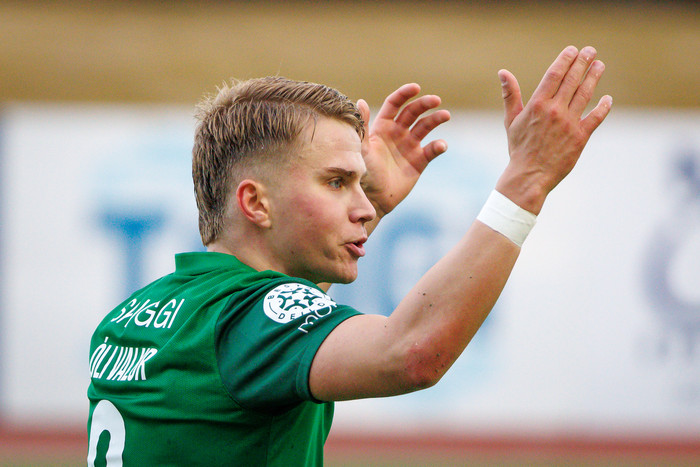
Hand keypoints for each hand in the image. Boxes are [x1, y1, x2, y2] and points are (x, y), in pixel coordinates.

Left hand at [358, 84, 450, 220]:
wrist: (373, 199)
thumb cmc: (364, 174)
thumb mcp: (361, 149)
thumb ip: (363, 127)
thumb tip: (360, 102)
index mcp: (383, 127)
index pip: (395, 105)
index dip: (404, 94)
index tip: (415, 88)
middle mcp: (398, 133)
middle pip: (413, 112)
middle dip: (424, 104)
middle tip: (435, 100)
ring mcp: (410, 146)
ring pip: (425, 127)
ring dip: (436, 119)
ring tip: (445, 115)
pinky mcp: (419, 161)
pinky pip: (431, 150)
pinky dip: (438, 146)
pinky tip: (440, 145)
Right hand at [495, 46, 612, 214]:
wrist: (529, 175)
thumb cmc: (519, 148)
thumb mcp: (510, 120)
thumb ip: (510, 95)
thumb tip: (503, 72)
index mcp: (537, 105)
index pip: (555, 74)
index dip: (565, 60)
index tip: (573, 50)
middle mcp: (555, 111)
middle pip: (572, 80)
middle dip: (583, 62)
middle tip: (590, 51)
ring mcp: (569, 123)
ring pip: (585, 94)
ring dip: (594, 77)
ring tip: (599, 65)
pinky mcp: (580, 137)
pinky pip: (596, 118)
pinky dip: (603, 107)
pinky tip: (607, 98)